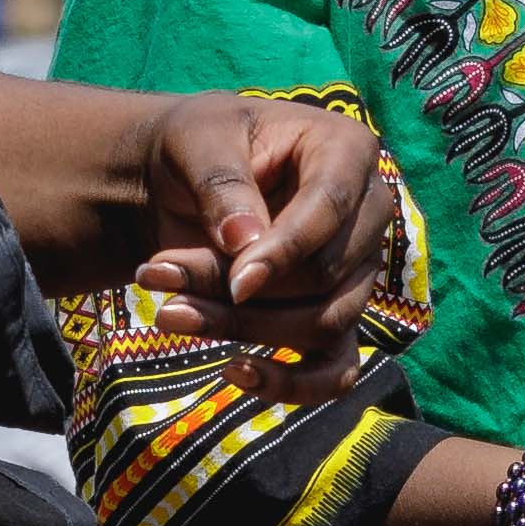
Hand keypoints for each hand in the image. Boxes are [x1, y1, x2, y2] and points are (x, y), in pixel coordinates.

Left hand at [128, 94, 400, 389]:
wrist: (179, 179)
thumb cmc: (197, 147)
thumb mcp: (198, 141)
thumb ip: (222, 185)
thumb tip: (246, 246)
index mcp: (347, 152)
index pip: (333, 208)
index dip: (287, 250)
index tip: (235, 282)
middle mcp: (367, 214)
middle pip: (326, 275)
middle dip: (240, 291)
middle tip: (157, 279)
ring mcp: (357, 271)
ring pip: (324, 323)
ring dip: (244, 330)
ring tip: (168, 315)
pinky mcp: (335, 316)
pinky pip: (336, 370)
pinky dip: (292, 384)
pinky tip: (236, 372)